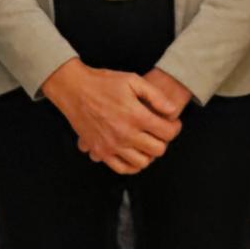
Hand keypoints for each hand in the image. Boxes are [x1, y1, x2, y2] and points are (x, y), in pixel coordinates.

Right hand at [42, 59, 182, 174]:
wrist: (74, 90)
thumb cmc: (104, 83)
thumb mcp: (133, 80)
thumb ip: (156, 96)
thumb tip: (172, 111)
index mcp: (136, 116)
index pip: (167, 133)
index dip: (175, 128)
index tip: (173, 124)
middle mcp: (125, 134)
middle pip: (157, 150)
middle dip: (164, 141)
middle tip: (160, 132)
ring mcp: (112, 145)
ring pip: (142, 162)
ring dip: (148, 154)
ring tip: (147, 141)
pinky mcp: (100, 151)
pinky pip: (121, 168)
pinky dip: (132, 165)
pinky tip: (133, 153)